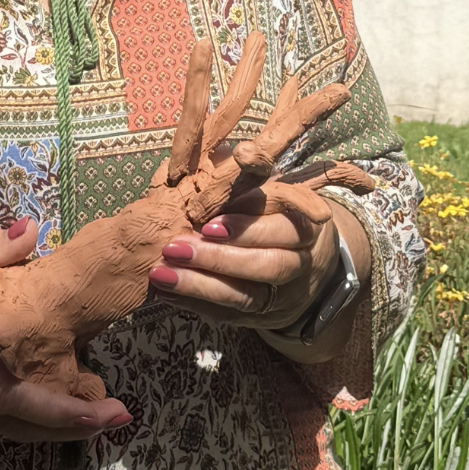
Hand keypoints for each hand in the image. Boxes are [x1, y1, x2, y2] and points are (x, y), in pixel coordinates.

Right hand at [0, 217, 132, 443]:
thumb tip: (34, 230)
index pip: (8, 394)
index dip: (55, 408)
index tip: (98, 409)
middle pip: (21, 425)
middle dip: (72, 425)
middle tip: (122, 415)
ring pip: (16, 432)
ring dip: (61, 428)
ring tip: (108, 415)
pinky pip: (6, 426)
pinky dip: (40, 422)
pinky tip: (72, 408)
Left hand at [147, 191, 342, 332]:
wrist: (306, 259)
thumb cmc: (276, 212)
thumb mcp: (272, 189)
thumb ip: (251, 175)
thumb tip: (231, 151)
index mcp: (306, 225)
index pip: (283, 230)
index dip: (247, 229)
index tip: (208, 226)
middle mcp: (301, 264)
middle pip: (267, 266)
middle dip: (218, 260)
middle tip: (174, 249)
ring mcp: (283, 296)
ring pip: (247, 297)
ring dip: (200, 286)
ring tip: (162, 273)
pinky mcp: (263, 317)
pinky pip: (230, 316)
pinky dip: (197, 304)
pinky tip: (166, 292)